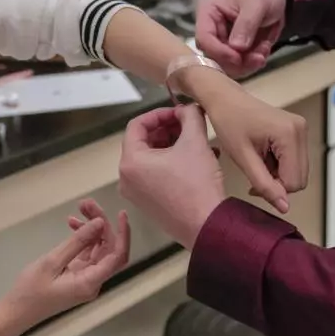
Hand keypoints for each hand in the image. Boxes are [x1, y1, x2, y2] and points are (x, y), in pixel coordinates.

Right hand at [6, 200, 130, 323]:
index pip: (118, 257)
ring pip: (98, 249)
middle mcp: (94, 281)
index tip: (120, 214)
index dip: (122, 234)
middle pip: (108, 249)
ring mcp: (86, 278)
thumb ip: (77, 242)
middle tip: (86, 203)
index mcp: (91, 282)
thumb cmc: (30, 290)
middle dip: (102, 225)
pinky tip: (72, 224)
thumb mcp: (51, 262)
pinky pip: (87, 253)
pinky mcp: (78, 275)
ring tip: (79, 208)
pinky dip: (83, 238)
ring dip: (92, 229)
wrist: (16, 312)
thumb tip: (99, 223)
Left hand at [119, 107, 227, 248]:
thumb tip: (187, 109)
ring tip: (196, 141)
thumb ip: (190, 117)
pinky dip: (172, 163)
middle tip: (188, 124)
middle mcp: (127, 179)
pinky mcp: (150, 204)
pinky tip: (197, 159)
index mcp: (130, 162)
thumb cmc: (197, 186)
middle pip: (143, 142)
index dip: (159, 114)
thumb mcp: (195, 142)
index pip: (137, 125)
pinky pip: (156, 175)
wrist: (206, 225)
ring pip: (151, 159)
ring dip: (173, 145)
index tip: (179, 112)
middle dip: (167, 130)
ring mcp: (137, 194)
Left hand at [185, 76, 305, 213]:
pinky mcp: (297, 129)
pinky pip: (294, 160)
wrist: (224, 98)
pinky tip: (262, 155)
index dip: (274, 189)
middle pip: (299, 177)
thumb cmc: (228, 123)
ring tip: (256, 162)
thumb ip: (264, 184)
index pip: (294, 182)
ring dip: (277, 174)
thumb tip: (285, 207)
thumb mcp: (243, 158)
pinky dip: (279, 165)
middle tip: (253, 174)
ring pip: (297, 170)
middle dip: (277, 182)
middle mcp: (301, 130)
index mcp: (289, 135)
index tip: (252, 184)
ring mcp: (301, 128)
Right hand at [196, 0, 287, 77]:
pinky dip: (253, 62)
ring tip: (264, 49)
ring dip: (248, 63)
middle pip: (214, 57)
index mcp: (209, 13)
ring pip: (227, 65)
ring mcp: (223, 43)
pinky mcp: (235, 52)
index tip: (238, 58)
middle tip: (259, 58)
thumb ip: (246, 24)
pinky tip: (265, 49)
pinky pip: (240, 66)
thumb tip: (236, 47)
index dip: (218, 52)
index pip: (204, 38)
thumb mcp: (257, 4)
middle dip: (237, 61)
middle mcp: (212, 30)